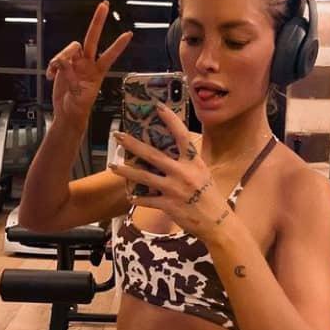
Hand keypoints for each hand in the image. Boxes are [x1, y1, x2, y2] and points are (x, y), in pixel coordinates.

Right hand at [46, 0, 131, 132]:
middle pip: (92, 38)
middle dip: (97, 21)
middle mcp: (88, 64)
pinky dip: (52, 66)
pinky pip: (57, 59)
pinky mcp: (63, 66)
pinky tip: (50, 76)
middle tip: (104, 5)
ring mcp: (75, 63)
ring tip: (55, 71)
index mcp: (97, 73)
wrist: (67, 113)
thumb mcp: (78, 96)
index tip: (128, 35)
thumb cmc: (78, 108)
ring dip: (61, 57)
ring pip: (70, 49)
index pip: (109, 56)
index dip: (117, 46)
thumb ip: (71, 78)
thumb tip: (63, 62)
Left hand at [109, 104, 230, 241]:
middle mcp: (183, 173)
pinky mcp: (169, 205)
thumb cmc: (210, 196)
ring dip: (126, 171)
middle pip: (153, 155)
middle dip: (133, 144)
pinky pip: (148, 200)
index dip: (170, 120)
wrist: (217, 222)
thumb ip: (188, 162)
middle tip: (118, 136)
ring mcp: (174, 189)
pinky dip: (138, 198)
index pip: (181, 136)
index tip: (158, 107)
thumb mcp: (203, 173)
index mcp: (194, 162)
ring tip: (112, 166)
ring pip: (144, 177)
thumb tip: (173, 150)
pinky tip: (130, 196)